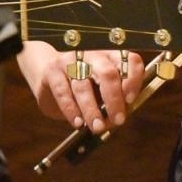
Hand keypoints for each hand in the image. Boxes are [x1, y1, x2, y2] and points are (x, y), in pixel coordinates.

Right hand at [18, 40, 144, 134]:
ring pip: (84, 86)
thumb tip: (116, 120)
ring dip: (91, 110)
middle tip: (118, 120)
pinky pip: (63, 92)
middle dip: (114, 100)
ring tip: (96, 127)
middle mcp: (93, 54)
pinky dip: (71, 109)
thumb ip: (112, 102)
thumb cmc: (82, 86)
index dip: (133, 80)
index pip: (130, 61)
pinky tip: (77, 122)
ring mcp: (71, 60)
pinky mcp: (53, 70)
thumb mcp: (101, 91)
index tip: (130, 100)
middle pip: (107, 74)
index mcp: (111, 56)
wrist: (48, 75)